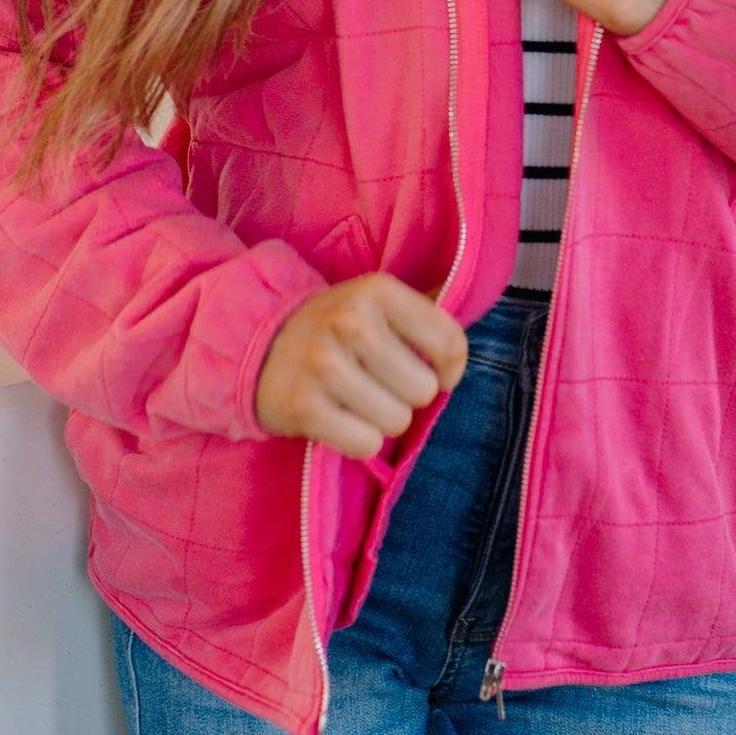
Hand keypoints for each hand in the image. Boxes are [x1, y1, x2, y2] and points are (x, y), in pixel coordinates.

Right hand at [255, 272, 467, 458]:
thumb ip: (423, 310)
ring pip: (397, 420)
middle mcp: (352, 322)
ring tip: (357, 400)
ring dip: (382, 419)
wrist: (255, 345)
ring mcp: (325, 364)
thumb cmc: (331, 327)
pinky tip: (340, 418)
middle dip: (408, 395)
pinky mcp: (304, 407)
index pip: (449, 342)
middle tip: (379, 384)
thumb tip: (479, 313)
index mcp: (378, 290)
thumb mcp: (373, 301)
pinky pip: (365, 444)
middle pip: (424, 390)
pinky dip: (358, 440)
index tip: (436, 373)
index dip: (451, 369)